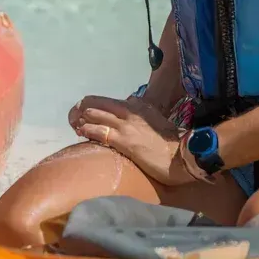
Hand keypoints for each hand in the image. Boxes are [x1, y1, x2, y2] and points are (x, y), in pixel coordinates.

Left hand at [69, 95, 190, 185]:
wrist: (183, 157)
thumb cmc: (170, 142)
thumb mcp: (154, 118)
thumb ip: (140, 111)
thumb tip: (129, 102)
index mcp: (135, 105)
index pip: (104, 100)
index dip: (90, 106)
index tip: (83, 113)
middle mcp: (129, 110)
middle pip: (94, 103)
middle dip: (80, 110)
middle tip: (74, 120)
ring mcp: (125, 125)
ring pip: (93, 115)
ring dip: (81, 120)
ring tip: (76, 127)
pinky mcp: (124, 141)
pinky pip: (98, 132)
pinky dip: (87, 131)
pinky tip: (82, 133)